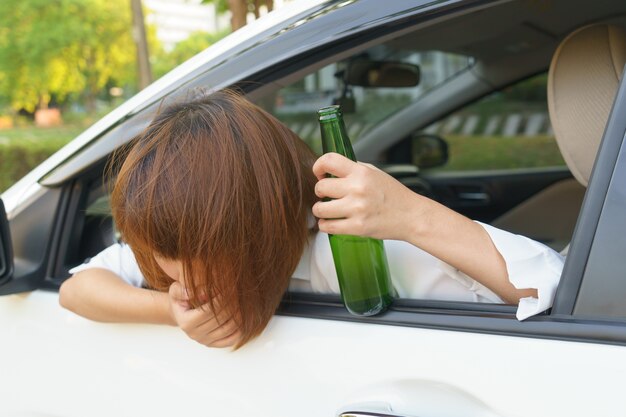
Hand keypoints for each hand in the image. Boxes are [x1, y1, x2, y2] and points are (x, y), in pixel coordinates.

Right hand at [168, 281, 240, 347]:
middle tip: (235, 294)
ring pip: (229, 329)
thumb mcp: (176, 290)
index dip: (220, 299)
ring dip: (237, 315)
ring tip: (237, 303)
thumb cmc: (182, 298)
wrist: (183, 312)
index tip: (227, 289)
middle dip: (231, 305)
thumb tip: (200, 294)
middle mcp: (195, 335)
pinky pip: (232, 339)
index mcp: (186, 323)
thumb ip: (182, 290)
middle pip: (221, 319)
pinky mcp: (213, 345)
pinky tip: (238, 317)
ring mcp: (204, 342)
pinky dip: (239, 329)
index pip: (209, 311)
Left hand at [312, 152, 426, 241]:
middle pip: (320, 187)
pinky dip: (325, 225)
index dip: (318, 166)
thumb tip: (330, 170)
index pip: (329, 161)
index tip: (320, 174)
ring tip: (327, 210)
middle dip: (319, 192)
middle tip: (326, 196)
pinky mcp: (357, 227)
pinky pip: (327, 227)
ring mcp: (357, 209)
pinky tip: (331, 222)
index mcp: (361, 172)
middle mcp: (357, 188)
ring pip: (319, 209)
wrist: (411, 216)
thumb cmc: (393, 195)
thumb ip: (353, 170)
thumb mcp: (375, 173)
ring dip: (320, 210)